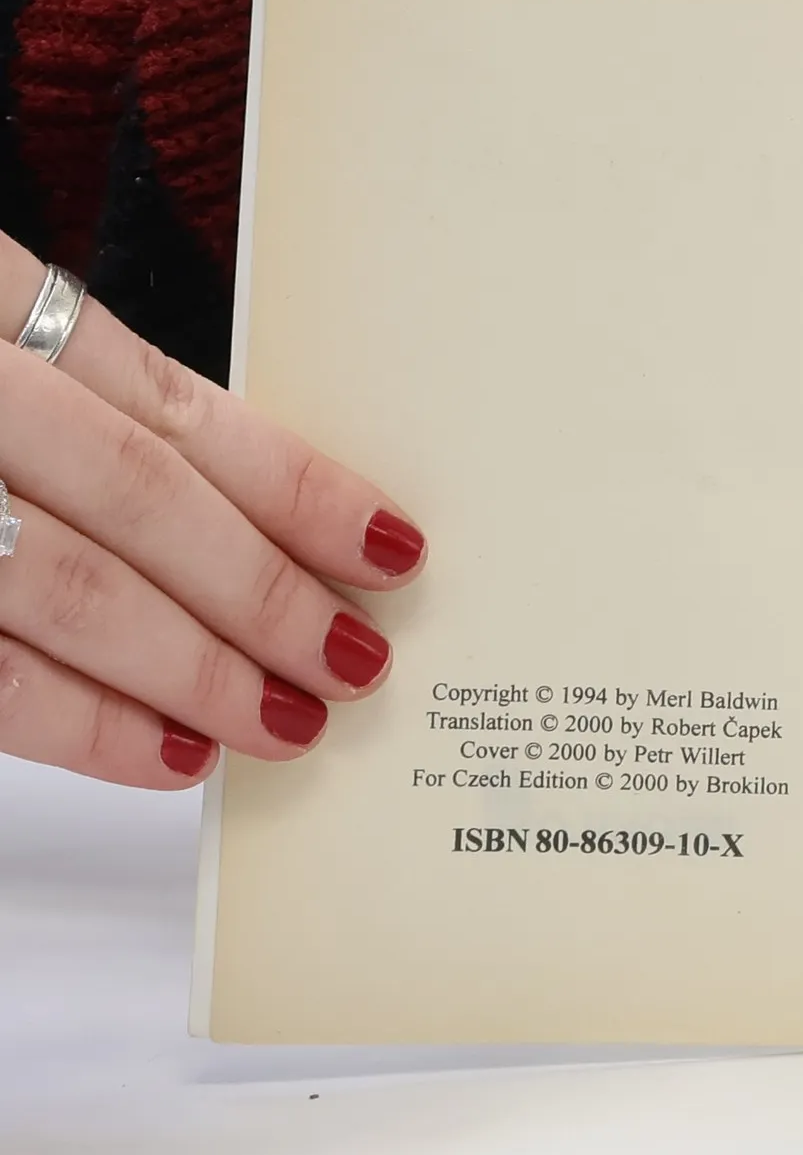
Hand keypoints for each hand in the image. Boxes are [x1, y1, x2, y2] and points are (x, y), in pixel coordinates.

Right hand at [0, 236, 426, 788]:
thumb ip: (67, 404)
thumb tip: (245, 517)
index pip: (171, 400)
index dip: (293, 479)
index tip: (391, 542)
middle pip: (133, 494)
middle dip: (260, 589)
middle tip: (354, 659)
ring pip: (60, 585)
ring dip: (188, 668)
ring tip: (287, 723)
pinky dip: (70, 720)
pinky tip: (162, 754)